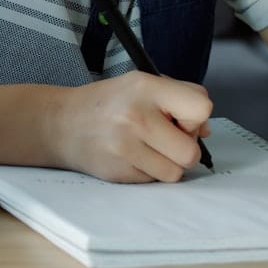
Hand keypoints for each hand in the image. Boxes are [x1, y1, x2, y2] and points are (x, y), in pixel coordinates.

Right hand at [58, 71, 211, 183]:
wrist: (61, 123)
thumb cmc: (109, 103)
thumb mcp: (141, 85)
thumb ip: (179, 98)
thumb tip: (206, 132)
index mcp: (145, 88)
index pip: (201, 108)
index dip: (196, 118)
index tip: (180, 119)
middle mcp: (135, 116)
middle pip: (190, 152)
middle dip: (183, 149)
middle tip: (165, 139)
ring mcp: (125, 147)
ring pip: (175, 173)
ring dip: (167, 165)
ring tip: (147, 149)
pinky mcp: (118, 172)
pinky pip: (153, 182)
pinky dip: (147, 172)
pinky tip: (130, 157)